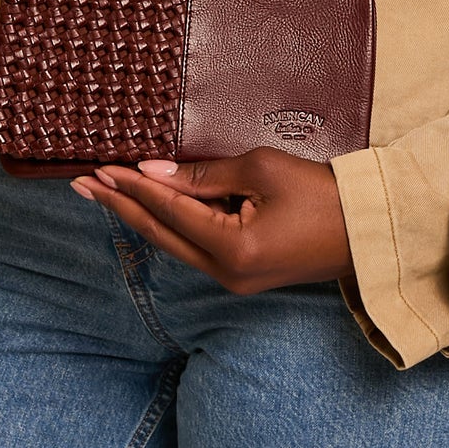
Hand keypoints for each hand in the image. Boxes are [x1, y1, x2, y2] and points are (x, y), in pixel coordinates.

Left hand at [72, 146, 355, 291]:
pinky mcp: (243, 274)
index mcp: (232, 248)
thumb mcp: (262, 169)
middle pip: (159, 235)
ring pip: (173, 244)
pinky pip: (195, 246)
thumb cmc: (321, 193)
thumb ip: (204, 175)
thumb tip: (154, 174)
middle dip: (119, 207)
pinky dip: (169, 224)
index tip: (98, 168)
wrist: (367, 230)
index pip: (167, 211)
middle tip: (80, 184)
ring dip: (139, 216)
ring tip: (105, 191)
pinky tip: (149, 207)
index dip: (130, 187)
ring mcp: (234, 279)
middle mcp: (226, 273)